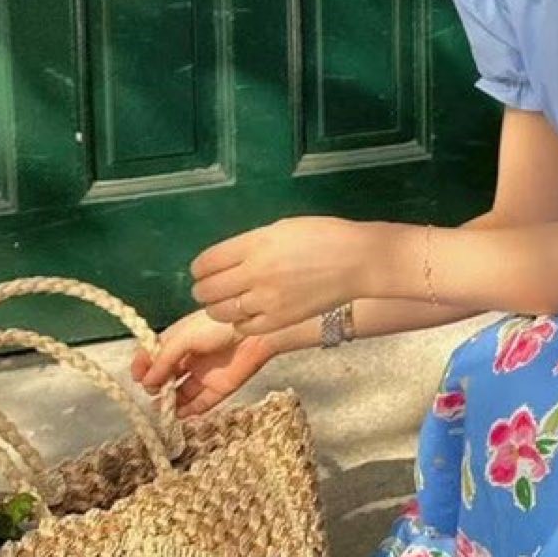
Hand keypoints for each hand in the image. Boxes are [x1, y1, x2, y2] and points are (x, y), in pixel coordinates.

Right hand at [130, 309, 272, 418]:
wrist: (254, 333)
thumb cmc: (216, 327)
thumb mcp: (184, 338)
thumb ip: (164, 359)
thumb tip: (146, 381)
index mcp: (177, 341)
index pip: (153, 356)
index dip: (143, 366)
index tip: (137, 376)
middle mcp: (188, 360)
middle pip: (165, 378)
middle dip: (155, 386)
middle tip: (154, 390)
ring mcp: (203, 375)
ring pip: (181, 394)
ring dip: (170, 402)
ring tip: (164, 408)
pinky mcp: (218, 389)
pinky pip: (200, 404)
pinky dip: (189, 411)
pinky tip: (179, 414)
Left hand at [189, 215, 398, 340]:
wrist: (358, 261)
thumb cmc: (323, 236)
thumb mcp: (281, 228)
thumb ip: (251, 244)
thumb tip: (227, 259)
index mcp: (255, 244)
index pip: (206, 262)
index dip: (199, 269)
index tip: (203, 270)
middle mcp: (255, 273)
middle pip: (207, 290)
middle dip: (204, 289)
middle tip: (211, 288)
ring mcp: (266, 300)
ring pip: (220, 312)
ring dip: (219, 307)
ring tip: (229, 302)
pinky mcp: (278, 321)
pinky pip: (243, 328)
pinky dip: (241, 322)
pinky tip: (249, 314)